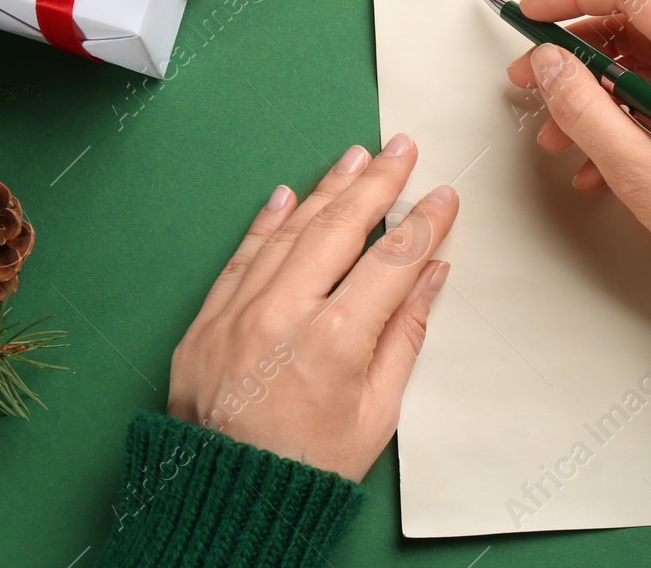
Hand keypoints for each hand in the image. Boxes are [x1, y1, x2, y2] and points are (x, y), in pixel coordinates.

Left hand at [166, 135, 456, 480]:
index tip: (444, 196)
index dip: (424, 224)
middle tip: (401, 148)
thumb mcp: (377, 414)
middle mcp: (284, 315)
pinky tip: (289, 195)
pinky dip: (265, 223)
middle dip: (377, 183)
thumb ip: (405, 336)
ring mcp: (238, 314)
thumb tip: (431, 275)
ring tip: (355, 158)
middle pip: (340, 229)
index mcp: (336, 342)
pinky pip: (240, 257)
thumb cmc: (308, 467)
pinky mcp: (206, 322)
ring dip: (326, 190)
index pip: (393, 261)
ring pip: (289, 232)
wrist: (224, 501)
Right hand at [506, 0, 650, 279]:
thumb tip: (549, 63)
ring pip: (649, 64)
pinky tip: (598, 159)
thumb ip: (586, 111)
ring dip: (598, 95)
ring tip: (560, 138)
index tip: (533, 14)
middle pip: (638, 28)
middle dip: (577, 55)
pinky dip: (629, 115)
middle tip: (531, 81)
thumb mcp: (642, 173)